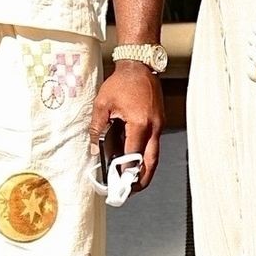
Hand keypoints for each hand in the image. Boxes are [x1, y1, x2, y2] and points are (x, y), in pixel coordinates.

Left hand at [90, 62, 164, 190]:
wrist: (140, 65)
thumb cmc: (122, 82)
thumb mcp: (103, 104)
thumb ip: (98, 128)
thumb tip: (95, 149)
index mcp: (140, 124)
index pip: (133, 155)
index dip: (125, 170)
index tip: (117, 182)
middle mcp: (153, 127)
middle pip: (151, 162)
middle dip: (142, 179)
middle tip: (131, 190)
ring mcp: (159, 125)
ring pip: (154, 154)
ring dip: (144, 168)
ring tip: (131, 179)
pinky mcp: (159, 122)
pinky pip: (153, 143)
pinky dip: (145, 154)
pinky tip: (133, 158)